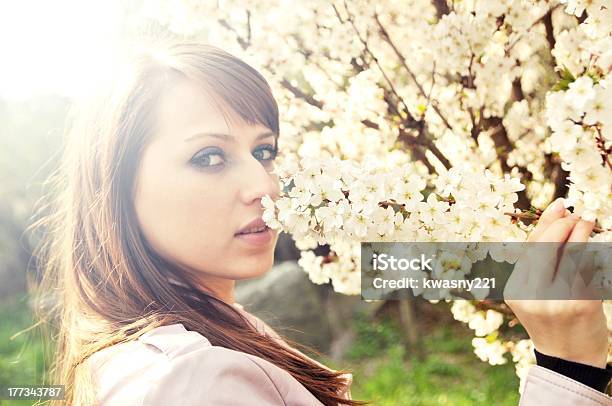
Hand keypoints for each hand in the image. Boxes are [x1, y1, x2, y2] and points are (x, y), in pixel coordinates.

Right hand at [504, 198, 608, 367]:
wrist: (568, 360)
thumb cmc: (552, 320)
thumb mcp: (533, 293)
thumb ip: (538, 260)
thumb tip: (556, 215)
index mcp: (514, 289)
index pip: (529, 247)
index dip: (546, 222)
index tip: (560, 205)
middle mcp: (530, 293)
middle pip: (545, 246)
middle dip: (563, 224)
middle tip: (577, 213)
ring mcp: (555, 299)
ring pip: (568, 253)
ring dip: (581, 231)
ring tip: (588, 221)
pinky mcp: (581, 304)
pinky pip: (587, 268)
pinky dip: (593, 250)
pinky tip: (596, 243)